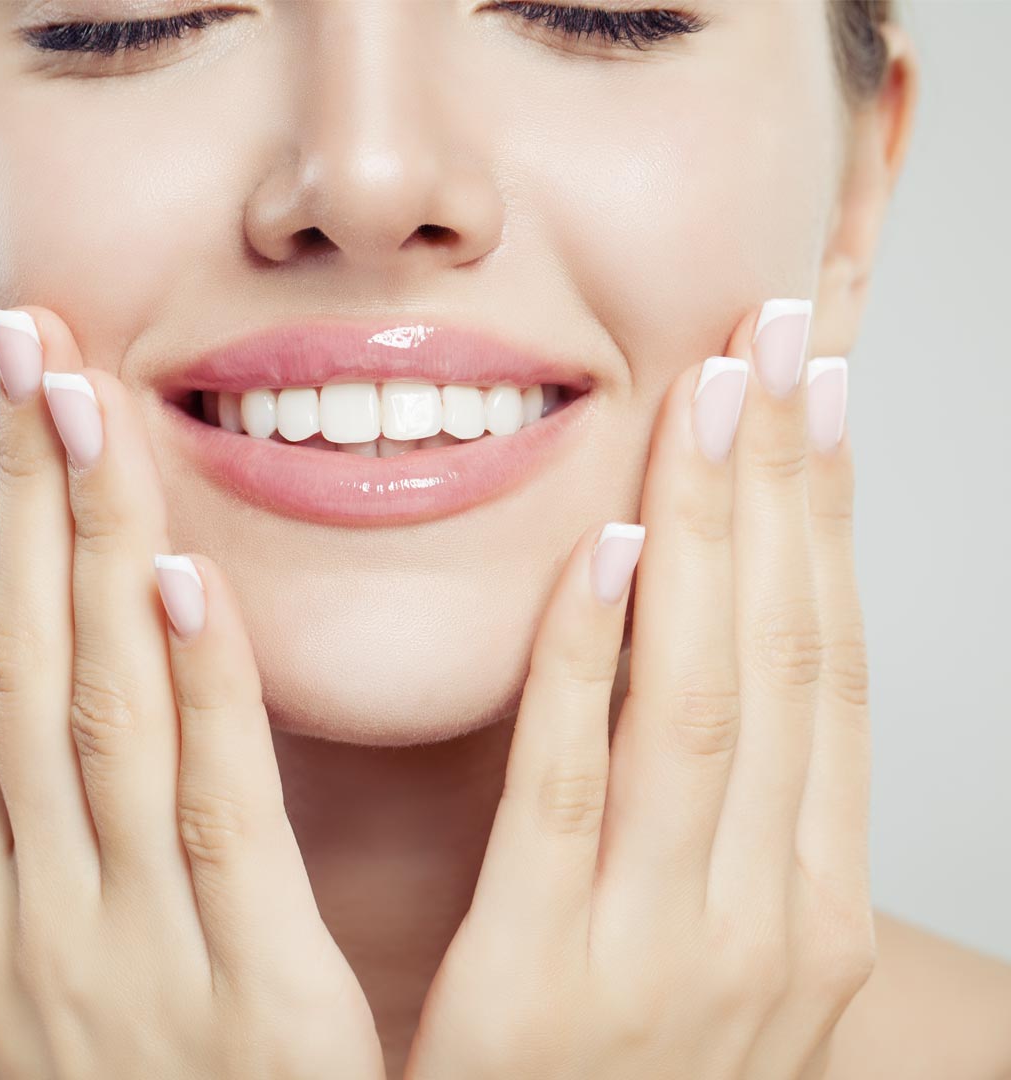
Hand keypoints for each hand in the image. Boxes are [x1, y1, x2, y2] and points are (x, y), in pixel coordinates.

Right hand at [0, 305, 385, 1078]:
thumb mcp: (82, 976)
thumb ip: (85, 843)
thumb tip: (97, 694)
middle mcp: (32, 914)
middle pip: (12, 662)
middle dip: (11, 491)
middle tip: (10, 338)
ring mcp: (126, 961)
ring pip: (91, 715)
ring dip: (80, 544)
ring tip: (75, 395)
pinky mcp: (249, 1012)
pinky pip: (216, 824)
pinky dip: (190, 694)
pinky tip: (172, 579)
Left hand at [406, 300, 870, 1078]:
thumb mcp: (700, 968)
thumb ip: (701, 835)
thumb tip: (692, 674)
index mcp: (803, 908)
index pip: (825, 676)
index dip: (825, 526)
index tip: (817, 396)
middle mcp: (764, 920)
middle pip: (786, 660)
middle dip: (787, 490)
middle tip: (779, 336)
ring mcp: (666, 954)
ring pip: (706, 704)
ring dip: (716, 537)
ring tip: (711, 394)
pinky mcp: (544, 987)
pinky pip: (573, 796)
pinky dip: (597, 669)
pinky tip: (611, 556)